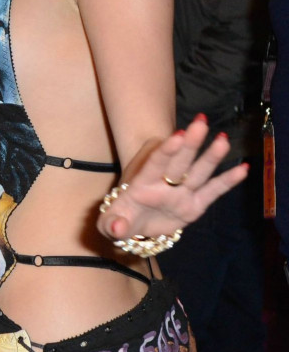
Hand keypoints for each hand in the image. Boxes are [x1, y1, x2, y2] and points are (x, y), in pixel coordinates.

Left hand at [97, 115, 248, 241]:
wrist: (134, 221)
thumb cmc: (120, 217)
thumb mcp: (110, 222)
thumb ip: (112, 225)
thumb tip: (119, 229)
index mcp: (142, 183)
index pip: (156, 163)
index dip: (166, 150)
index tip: (177, 135)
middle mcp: (165, 184)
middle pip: (179, 162)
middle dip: (191, 144)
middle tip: (201, 123)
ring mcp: (181, 193)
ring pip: (198, 172)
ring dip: (210, 157)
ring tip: (223, 139)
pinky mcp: (194, 205)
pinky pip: (212, 192)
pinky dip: (227, 181)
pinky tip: (242, 169)